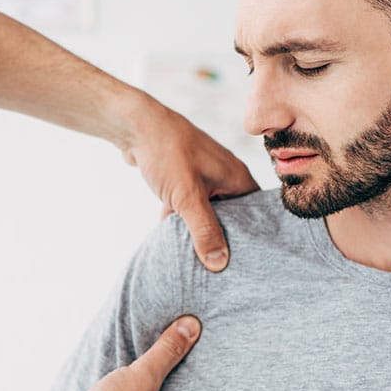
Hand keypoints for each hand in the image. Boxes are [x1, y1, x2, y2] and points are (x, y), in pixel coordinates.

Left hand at [121, 99, 258, 271]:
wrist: (134, 126)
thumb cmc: (167, 152)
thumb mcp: (188, 196)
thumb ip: (204, 230)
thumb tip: (219, 263)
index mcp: (236, 176)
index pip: (255, 213)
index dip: (251, 236)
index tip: (246, 260)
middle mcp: (224, 174)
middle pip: (230, 214)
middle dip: (220, 236)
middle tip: (215, 264)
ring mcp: (202, 174)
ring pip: (205, 210)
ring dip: (195, 227)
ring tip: (192, 255)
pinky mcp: (182, 176)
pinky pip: (186, 203)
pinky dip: (179, 217)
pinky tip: (168, 235)